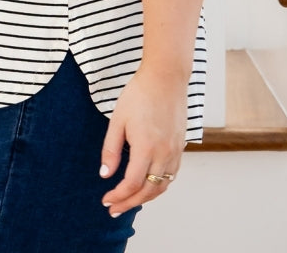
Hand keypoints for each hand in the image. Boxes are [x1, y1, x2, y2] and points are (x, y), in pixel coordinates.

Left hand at [99, 65, 186, 215]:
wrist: (166, 77)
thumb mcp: (118, 120)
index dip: (118, 196)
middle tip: (114, 209)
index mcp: (146, 147)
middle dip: (130, 203)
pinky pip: (172, 174)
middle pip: (148, 190)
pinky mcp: (181, 146)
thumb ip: (111, 149)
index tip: (106, 200)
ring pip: (162, 185)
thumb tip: (105, 175)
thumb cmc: (140, 94)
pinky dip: (159, 184)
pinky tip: (148, 184)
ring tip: (129, 201)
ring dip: (145, 198)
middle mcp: (164, 153)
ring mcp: (175, 150)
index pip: (132, 184)